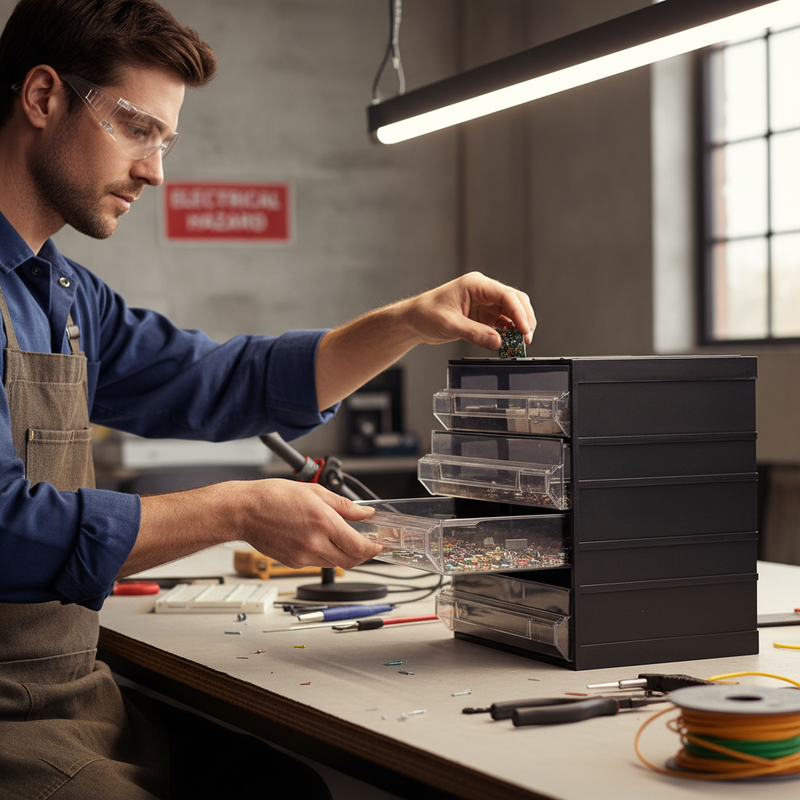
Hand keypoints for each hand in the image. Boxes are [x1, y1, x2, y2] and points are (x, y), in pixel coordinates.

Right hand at [128, 479, 381, 578]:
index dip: (374, 548)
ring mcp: (303, 555)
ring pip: (335, 563)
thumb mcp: (315, 491)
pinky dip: (327, 555)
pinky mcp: (293, 562)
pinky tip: (323, 541)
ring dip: (346, 555)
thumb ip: (344, 506)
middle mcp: (315, 542)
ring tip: (346, 540)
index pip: (359, 546)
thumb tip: (366, 513)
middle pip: (351, 560)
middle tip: (368, 544)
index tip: (380, 543)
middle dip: (364, 555)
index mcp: (323, 522)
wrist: (244, 511)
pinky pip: (318, 562)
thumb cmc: (273, 496)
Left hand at [403, 271, 535, 350]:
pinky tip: (509, 343)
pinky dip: (508, 333)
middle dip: (523, 319)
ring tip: (520, 344)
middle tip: (526, 339)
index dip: (519, 312)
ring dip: (518, 327)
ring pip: (511, 312)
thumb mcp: (450, 325)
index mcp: (476, 285)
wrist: (414, 320)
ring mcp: (485, 303)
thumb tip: (497, 342)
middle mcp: (483, 291)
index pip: (506, 295)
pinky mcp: (483, 316)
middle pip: (514, 301)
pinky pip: (502, 323)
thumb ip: (474, 333)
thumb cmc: (426, 314)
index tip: (524, 330)